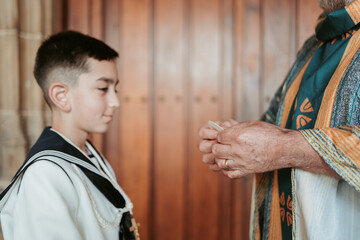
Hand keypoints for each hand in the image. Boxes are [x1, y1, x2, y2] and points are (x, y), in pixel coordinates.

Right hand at [198, 119, 238, 170]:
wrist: (245, 142)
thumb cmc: (237, 132)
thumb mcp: (233, 126)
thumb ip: (226, 126)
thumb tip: (221, 128)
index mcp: (207, 133)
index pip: (202, 133)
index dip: (208, 134)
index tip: (217, 134)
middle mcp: (206, 144)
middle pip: (202, 146)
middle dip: (211, 146)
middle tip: (221, 145)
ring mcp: (209, 155)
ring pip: (205, 158)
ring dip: (214, 156)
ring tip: (224, 154)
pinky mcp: (215, 164)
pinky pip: (212, 167)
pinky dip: (218, 165)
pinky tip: (226, 162)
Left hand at [210, 121, 339, 178]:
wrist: (286, 148)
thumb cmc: (271, 134)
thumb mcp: (251, 124)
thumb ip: (235, 128)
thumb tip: (223, 130)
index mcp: (238, 136)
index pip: (217, 137)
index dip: (219, 135)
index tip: (224, 135)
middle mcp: (238, 150)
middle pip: (215, 150)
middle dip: (217, 146)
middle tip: (223, 144)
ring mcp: (242, 162)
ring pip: (220, 162)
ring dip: (220, 157)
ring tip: (226, 153)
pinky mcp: (246, 171)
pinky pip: (229, 173)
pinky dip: (226, 169)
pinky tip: (230, 163)